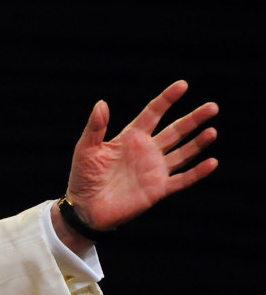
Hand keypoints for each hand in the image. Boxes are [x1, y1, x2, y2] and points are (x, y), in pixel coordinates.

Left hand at [62, 80, 217, 237]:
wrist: (84, 208)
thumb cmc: (83, 177)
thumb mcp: (86, 149)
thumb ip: (95, 127)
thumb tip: (101, 103)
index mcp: (131, 137)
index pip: (153, 113)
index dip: (167, 99)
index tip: (182, 85)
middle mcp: (147, 151)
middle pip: (175, 130)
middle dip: (193, 119)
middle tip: (212, 107)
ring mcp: (155, 169)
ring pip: (183, 153)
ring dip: (198, 143)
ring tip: (212, 131)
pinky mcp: (158, 189)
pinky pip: (182, 179)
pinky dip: (197, 172)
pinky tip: (212, 162)